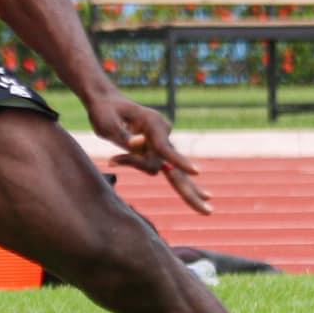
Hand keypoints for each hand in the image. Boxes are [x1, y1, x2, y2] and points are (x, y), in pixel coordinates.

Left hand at [85, 92, 209, 213]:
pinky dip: (148, 171)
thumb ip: (123, 137)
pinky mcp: (156, 149)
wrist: (106, 101)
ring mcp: (162, 141)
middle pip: (178, 166)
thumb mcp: (107, 124)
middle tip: (209, 211)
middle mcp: (163, 132)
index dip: (179, 161)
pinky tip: (185, 188)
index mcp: (153, 123)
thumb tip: (138, 146)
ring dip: (134, 165)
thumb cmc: (104, 111)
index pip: (165, 148)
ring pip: (159, 168)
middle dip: (191, 190)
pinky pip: (158, 166)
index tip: (197, 172)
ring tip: (113, 158)